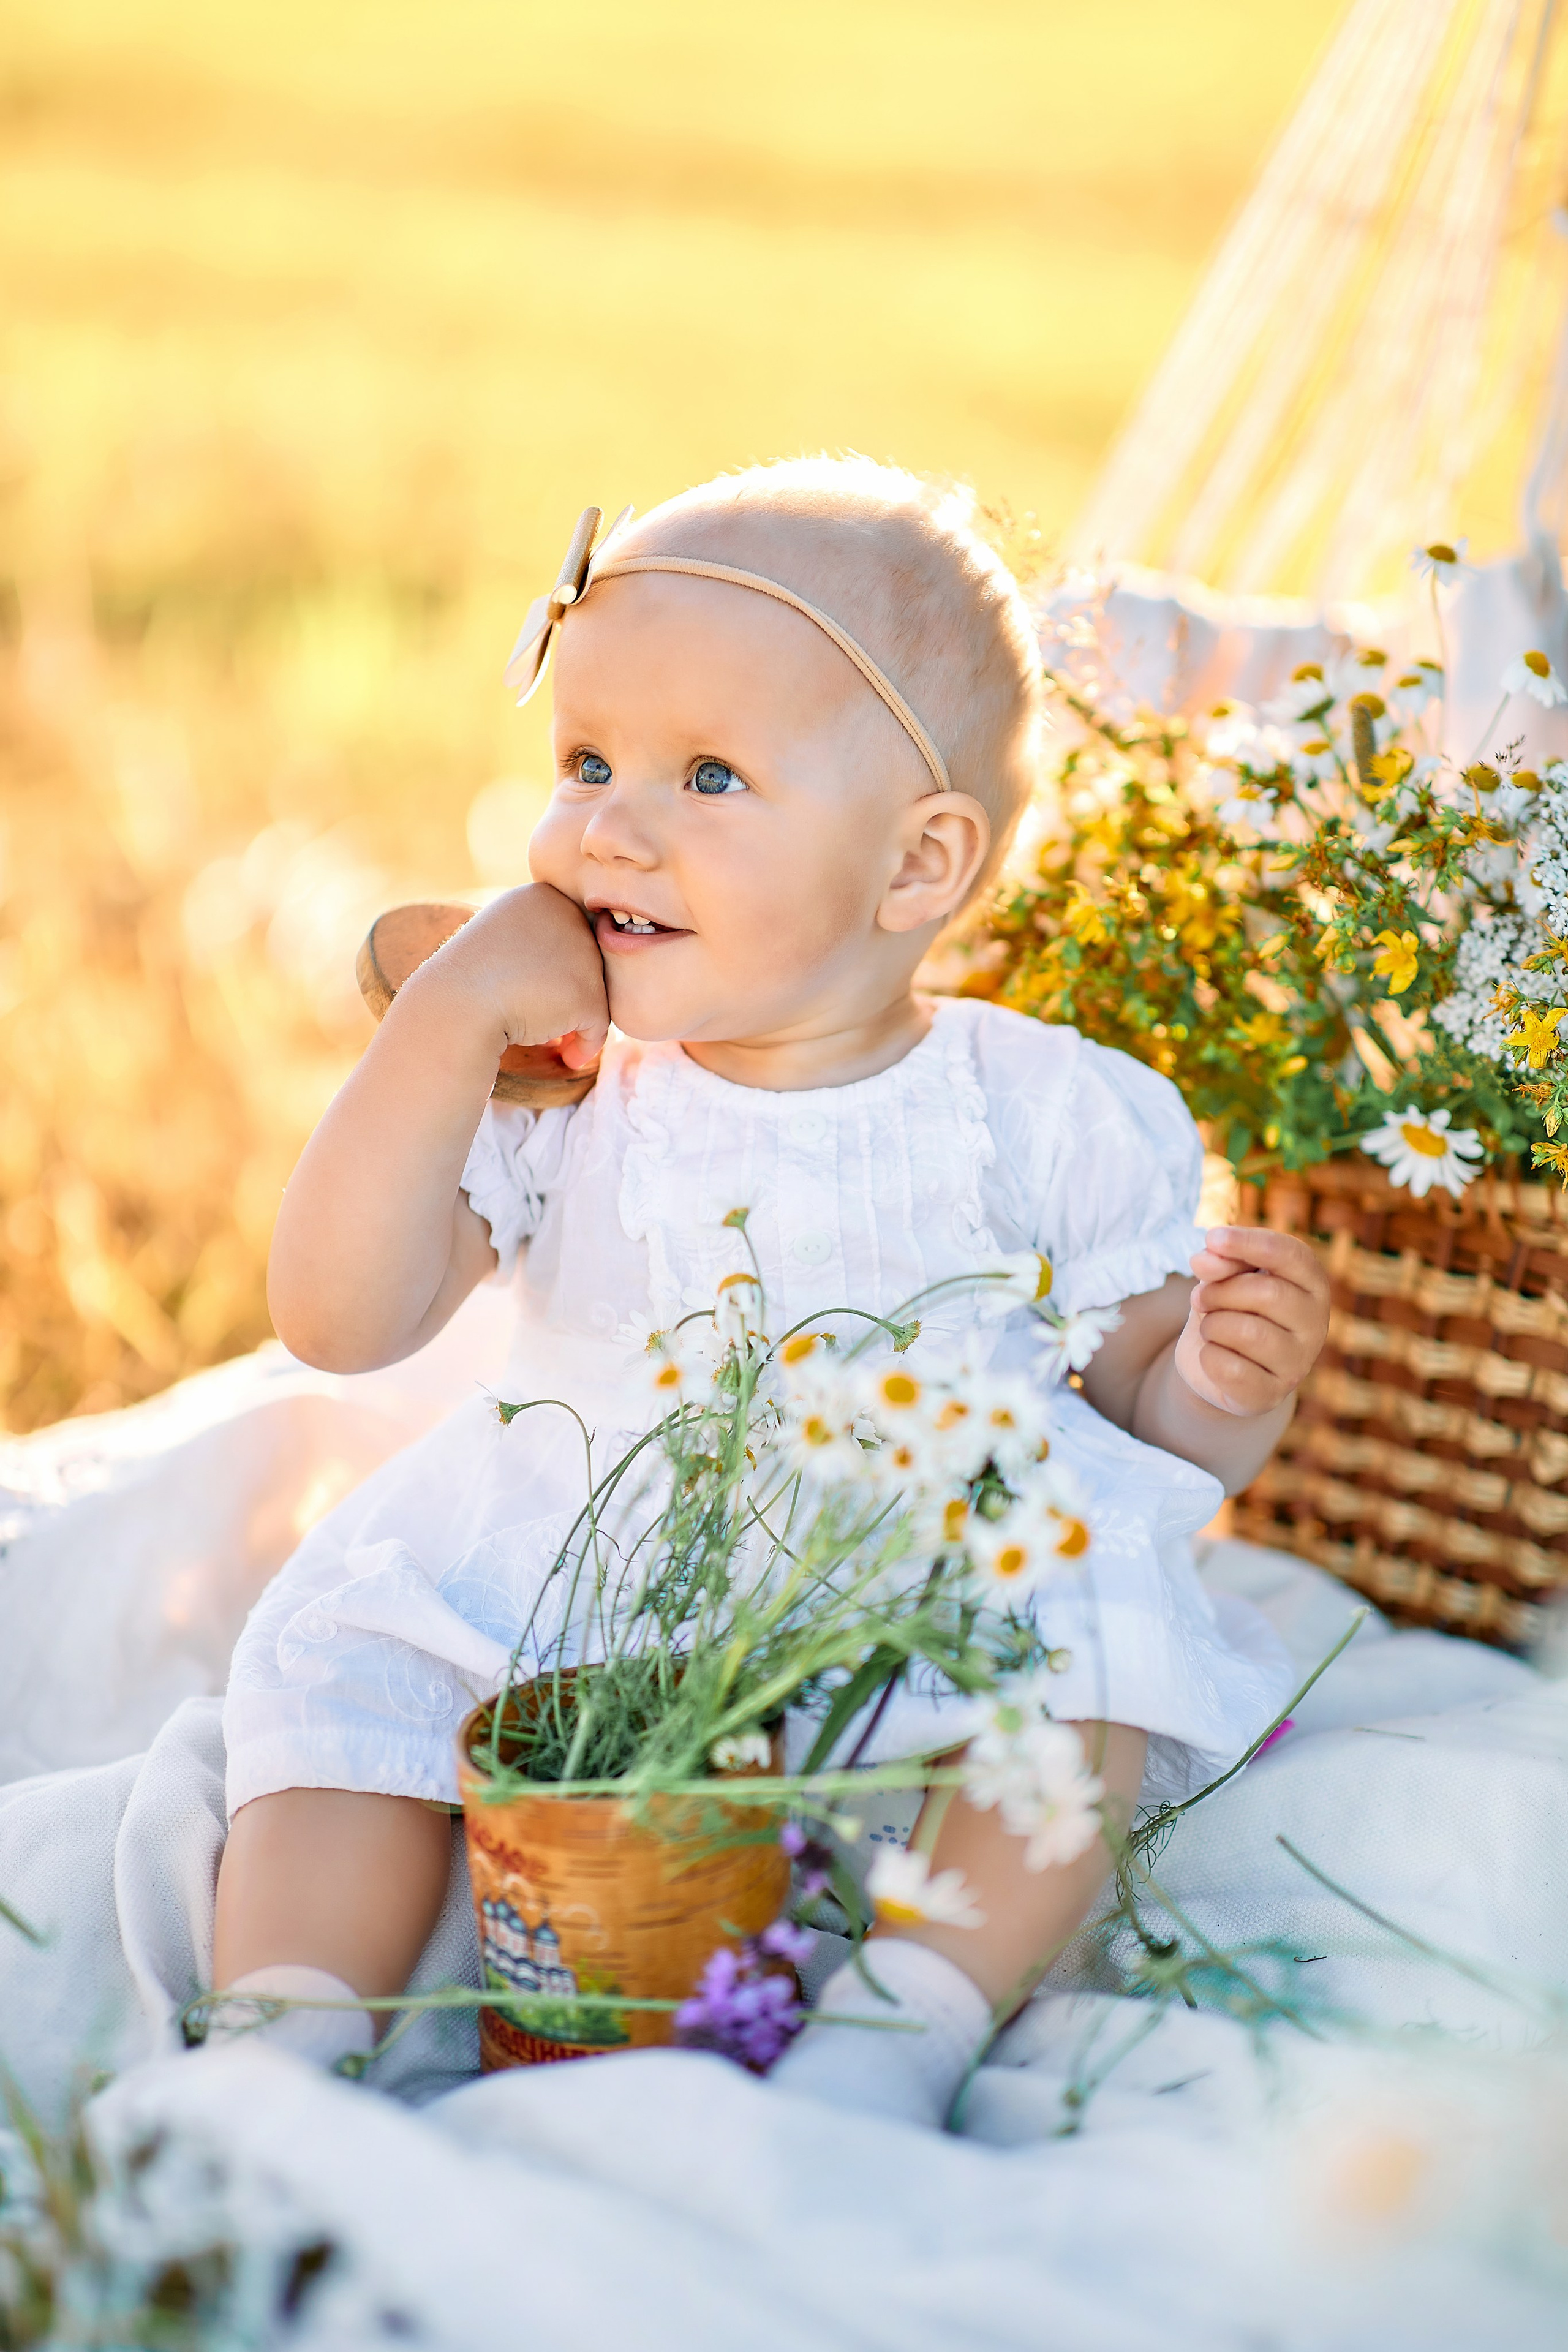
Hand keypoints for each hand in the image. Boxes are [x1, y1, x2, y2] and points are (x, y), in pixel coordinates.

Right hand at [418, 882, 609, 1071]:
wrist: (453, 1010)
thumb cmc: (469, 985)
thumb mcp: (501, 946)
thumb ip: (538, 948)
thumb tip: (574, 974)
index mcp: (541, 895)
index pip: (565, 938)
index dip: (547, 970)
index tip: (515, 984)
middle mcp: (569, 914)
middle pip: (585, 963)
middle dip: (562, 993)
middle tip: (527, 1008)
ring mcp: (581, 953)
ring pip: (595, 994)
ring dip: (570, 1017)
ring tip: (538, 1027)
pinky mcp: (588, 992)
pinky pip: (599, 1027)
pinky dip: (584, 1045)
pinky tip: (566, 1058)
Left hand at [1174, 1226, 1328, 1418]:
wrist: (1217, 1365)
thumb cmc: (1229, 1308)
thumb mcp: (1223, 1275)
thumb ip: (1221, 1261)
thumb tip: (1205, 1257)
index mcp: (1311, 1283)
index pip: (1290, 1254)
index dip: (1249, 1242)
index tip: (1212, 1237)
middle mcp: (1316, 1323)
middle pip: (1267, 1293)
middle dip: (1220, 1291)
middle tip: (1201, 1297)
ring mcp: (1298, 1363)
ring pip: (1249, 1332)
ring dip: (1212, 1325)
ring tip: (1210, 1327)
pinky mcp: (1272, 1395)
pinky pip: (1232, 1370)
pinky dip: (1208, 1356)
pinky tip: (1211, 1354)